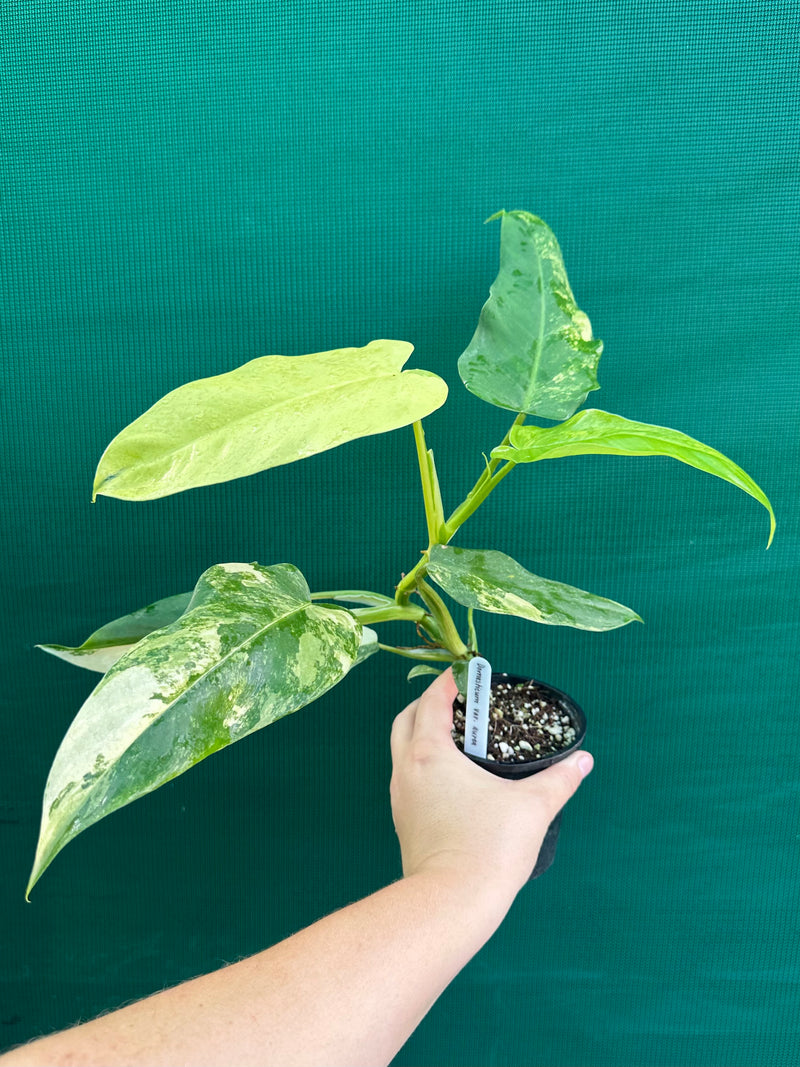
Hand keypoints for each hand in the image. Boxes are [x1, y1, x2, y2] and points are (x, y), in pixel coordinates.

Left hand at [390, 669, 593, 898]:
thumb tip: (583, 760)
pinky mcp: (403, 822)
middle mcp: (406, 770)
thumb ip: (560, 779)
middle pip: (406, 720)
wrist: (451, 904)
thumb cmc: (489, 847)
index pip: (431, 702)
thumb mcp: (533, 807)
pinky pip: (409, 777)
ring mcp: (400, 798)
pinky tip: (453, 777)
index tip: (467, 672)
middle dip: (428, 704)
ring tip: (459, 736)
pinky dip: (424, 763)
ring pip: (403, 750)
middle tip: (460, 701)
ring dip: (423, 733)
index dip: (448, 682)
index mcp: (429, 754)